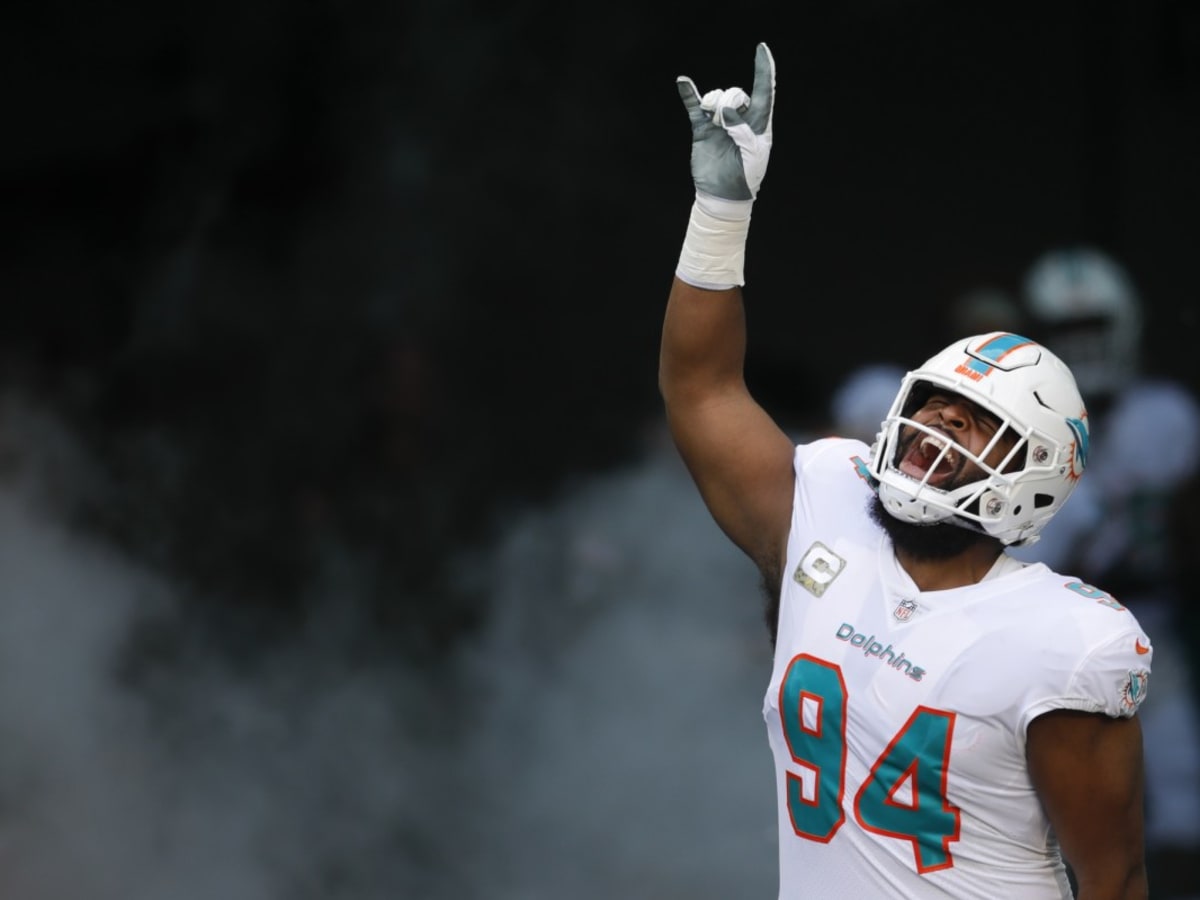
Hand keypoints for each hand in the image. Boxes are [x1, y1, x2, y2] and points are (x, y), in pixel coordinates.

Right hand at [677, 43, 775, 201]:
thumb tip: (725, 111)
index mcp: (759, 124)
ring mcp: (719, 123)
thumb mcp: (753, 155)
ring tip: (713, 122)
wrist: (722, 196)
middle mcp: (739, 119)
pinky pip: (694, 108)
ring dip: (714, 104)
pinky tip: (683, 82)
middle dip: (730, 100)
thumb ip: (743, 130)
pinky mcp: (702, 130)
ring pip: (716, 98)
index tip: (761, 49)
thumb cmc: (745, 178)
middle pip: (735, 93)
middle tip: (726, 122)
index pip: (764, 91)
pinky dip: (689, 94)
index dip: (764, 69)